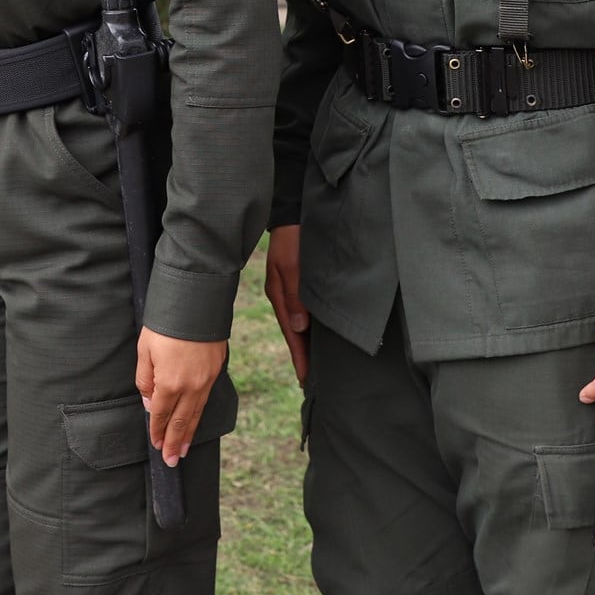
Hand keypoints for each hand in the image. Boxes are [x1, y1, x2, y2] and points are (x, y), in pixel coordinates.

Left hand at [137, 328, 227, 465]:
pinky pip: (206, 399)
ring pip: (196, 413)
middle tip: (171, 460)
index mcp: (169, 382)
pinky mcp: (216, 370)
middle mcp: (190, 386)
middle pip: (180, 421)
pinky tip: (195, 420)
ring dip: (188, 433)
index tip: (155, 445)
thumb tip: (149, 402)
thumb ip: (145, 379)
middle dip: (174, 442)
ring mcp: (206, 379)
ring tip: (182, 450)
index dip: (156, 431)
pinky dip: (199, 414)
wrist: (196, 301)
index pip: (160, 414)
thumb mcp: (144, 349)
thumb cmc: (166, 324)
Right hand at [264, 225, 307, 384]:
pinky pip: (303, 310)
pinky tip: (315, 334)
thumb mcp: (291, 264)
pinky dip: (309, 327)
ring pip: (299, 323)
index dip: (300, 358)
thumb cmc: (293, 236)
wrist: (293, 211)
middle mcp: (283, 296)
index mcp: (279, 295)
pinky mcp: (298, 281)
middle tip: (312, 383)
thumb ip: (295, 295)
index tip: (307, 382)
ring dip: (306, 343)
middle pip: (294, 333)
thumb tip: (299, 327)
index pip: (292, 335)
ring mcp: (290, 289)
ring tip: (315, 365)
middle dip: (302, 357)